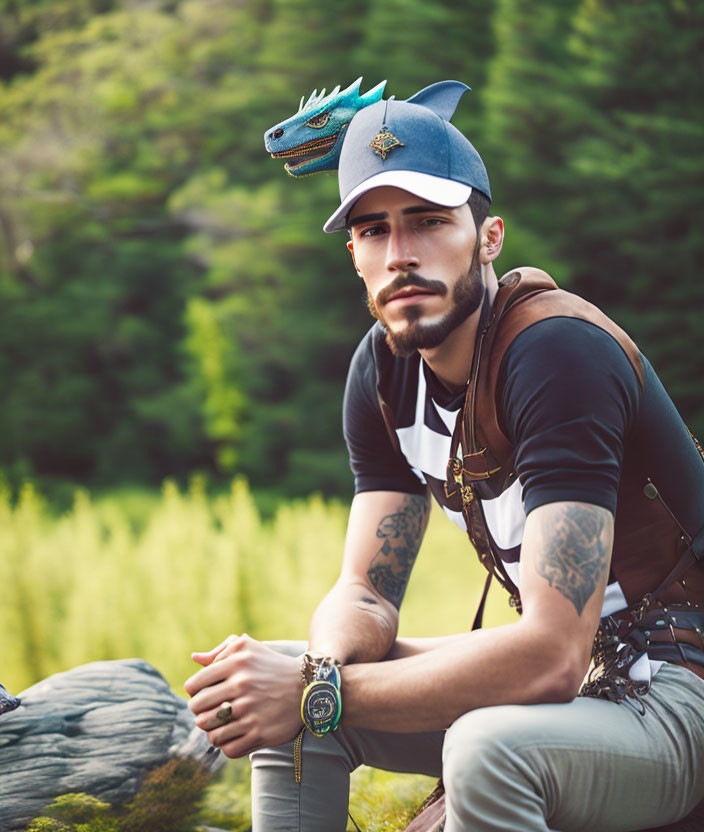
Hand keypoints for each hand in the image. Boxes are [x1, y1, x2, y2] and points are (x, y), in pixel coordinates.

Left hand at [184, 634, 302, 758]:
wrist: (307, 686)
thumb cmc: (271, 665)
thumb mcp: (248, 648)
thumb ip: (221, 651)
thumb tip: (195, 657)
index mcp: (236, 662)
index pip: (194, 686)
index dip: (194, 692)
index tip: (202, 694)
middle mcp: (242, 685)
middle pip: (198, 710)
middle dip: (200, 712)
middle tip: (210, 711)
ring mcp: (251, 711)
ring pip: (210, 733)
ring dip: (212, 731)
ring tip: (221, 724)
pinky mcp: (260, 733)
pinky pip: (227, 749)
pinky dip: (226, 745)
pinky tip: (233, 735)